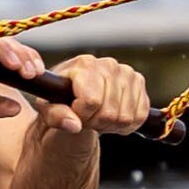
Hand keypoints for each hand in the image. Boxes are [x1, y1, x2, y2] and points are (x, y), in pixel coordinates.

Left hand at [33, 52, 151, 136]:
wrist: (76, 94)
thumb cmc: (60, 99)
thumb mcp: (48, 108)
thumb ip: (56, 116)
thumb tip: (74, 124)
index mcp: (85, 64)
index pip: (92, 101)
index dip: (83, 116)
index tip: (75, 114)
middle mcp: (108, 64)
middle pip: (109, 112)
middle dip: (96, 122)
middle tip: (87, 118)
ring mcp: (127, 72)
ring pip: (126, 117)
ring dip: (111, 125)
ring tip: (98, 116)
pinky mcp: (139, 82)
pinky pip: (140, 116)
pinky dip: (126, 125)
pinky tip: (113, 117)